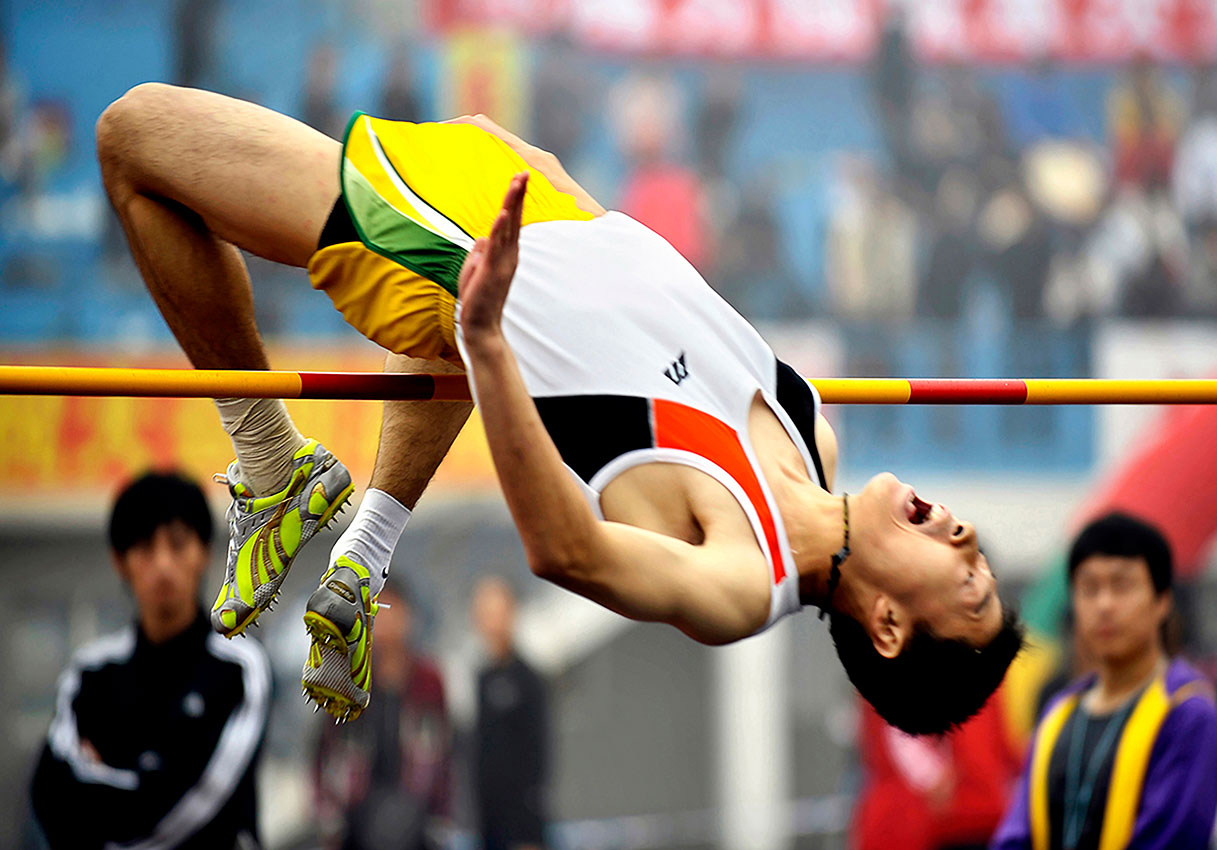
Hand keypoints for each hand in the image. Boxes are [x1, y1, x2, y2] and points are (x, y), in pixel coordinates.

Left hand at [459, 172, 527, 342]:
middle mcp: (509, 255)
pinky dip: (500, 229)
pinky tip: (504, 213)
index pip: (512, 221)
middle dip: (519, 195)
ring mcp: (503, 263)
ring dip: (512, 204)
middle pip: (515, 219)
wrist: (480, 325)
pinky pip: (496, 246)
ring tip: (517, 183)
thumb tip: (483, 238)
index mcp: (505, 253)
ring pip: (508, 228)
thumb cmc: (478, 297)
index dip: (516, 200)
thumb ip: (480, 252)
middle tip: (524, 172)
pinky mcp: (493, 271)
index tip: (520, 178)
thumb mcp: (476, 268)